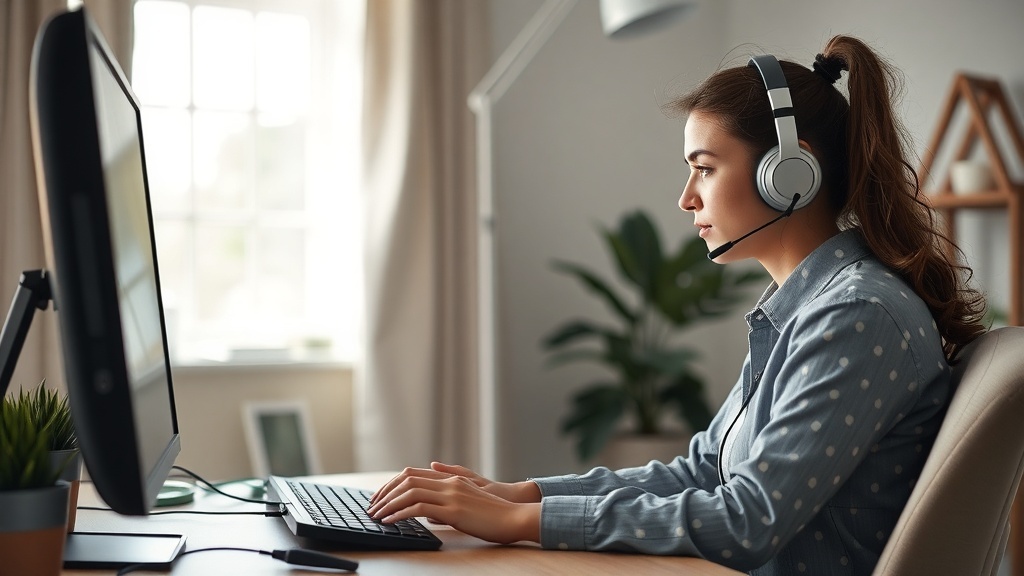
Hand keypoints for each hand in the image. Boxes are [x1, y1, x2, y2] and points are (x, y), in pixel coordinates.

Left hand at [367, 465, 540, 544]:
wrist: (514, 518)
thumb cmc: (493, 514)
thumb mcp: (468, 501)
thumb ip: (448, 499)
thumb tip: (429, 508)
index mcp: (452, 479)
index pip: (413, 474)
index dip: (393, 484)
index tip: (381, 497)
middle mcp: (449, 482)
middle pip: (407, 479)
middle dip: (386, 492)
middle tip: (373, 506)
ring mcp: (451, 494)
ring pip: (410, 492)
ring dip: (389, 503)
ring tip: (377, 515)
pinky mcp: (454, 510)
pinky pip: (419, 508)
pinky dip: (400, 513)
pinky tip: (390, 522)